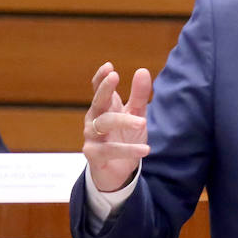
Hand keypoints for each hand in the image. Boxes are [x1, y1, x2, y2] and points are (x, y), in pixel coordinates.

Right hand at [83, 62, 152, 192]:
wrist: (117, 171)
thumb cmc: (124, 138)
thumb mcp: (136, 115)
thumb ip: (139, 95)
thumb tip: (142, 70)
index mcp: (103, 108)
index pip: (98, 89)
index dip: (101, 77)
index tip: (109, 66)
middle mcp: (94, 120)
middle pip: (97, 102)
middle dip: (105, 89)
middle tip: (115, 76)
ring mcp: (91, 137)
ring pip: (103, 124)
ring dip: (123, 121)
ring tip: (142, 122)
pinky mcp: (94, 155)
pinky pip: (110, 150)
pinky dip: (128, 149)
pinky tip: (145, 149)